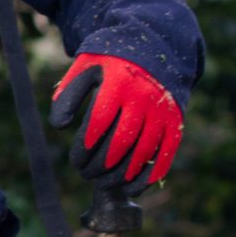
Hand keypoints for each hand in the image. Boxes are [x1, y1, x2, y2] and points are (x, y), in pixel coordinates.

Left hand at [49, 53, 182, 186]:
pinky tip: (131, 187)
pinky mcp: (176, 122)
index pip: (98, 123)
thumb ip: (68, 94)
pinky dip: (149, 176)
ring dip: (120, 175)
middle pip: (119, 142)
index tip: (76, 161)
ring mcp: (162, 111)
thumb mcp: (86, 67)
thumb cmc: (111, 62)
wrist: (155, 48)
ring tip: (102, 182)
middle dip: (99, 165)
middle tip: (86, 174)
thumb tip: (59, 125)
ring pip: (142, 152)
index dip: (84, 148)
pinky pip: (165, 154)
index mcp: (118, 82)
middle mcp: (144, 97)